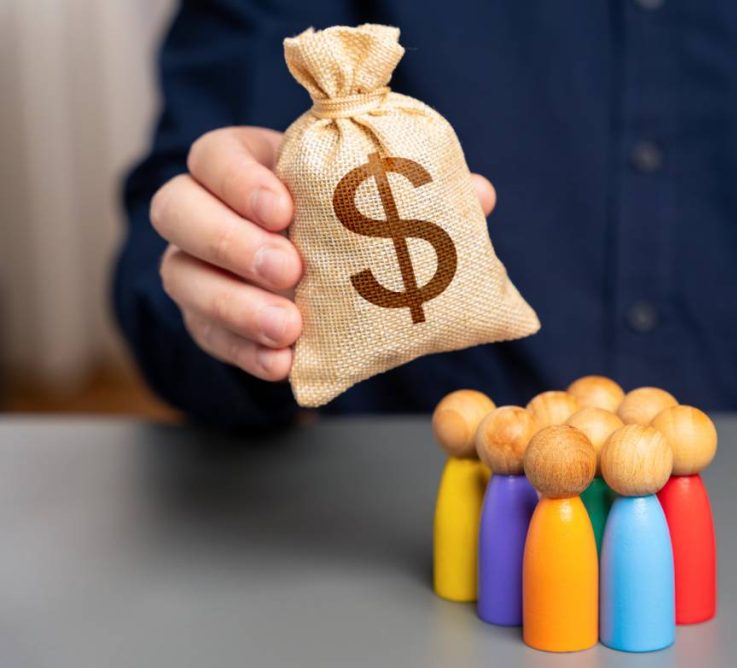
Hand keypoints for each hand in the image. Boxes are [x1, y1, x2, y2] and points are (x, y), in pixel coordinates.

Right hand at [151, 126, 496, 380]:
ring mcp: (198, 268)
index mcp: (248, 168)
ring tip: (289, 327)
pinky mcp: (206, 321)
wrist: (322, 285)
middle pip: (176, 209)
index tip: (283, 207)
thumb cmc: (345, 226)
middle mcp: (207, 212)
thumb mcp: (374, 204)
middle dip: (230, 241)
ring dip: (234, 304)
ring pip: (181, 277)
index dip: (238, 178)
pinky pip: (206, 336)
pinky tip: (282, 363)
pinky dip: (243, 352)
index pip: (214, 155)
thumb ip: (418, 197)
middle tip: (289, 269)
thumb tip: (479, 195)